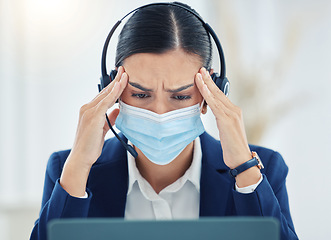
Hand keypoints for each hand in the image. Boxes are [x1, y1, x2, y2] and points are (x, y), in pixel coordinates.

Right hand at [60, 66, 127, 196]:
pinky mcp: (92, 117)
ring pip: (105, 94)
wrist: (81, 158)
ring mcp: (89, 111)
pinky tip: (120, 86)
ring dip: (116, 84)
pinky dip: (113, 94)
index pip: (104, 95)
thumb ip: (109, 119)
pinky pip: (105, 102)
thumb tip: (117, 110)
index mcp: (90, 111)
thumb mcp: (102, 129)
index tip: (122, 77)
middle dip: (116, 80)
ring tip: (125, 74)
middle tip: (124, 70)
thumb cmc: (90, 145)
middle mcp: (87, 108)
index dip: (114, 86)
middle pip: (105, 91)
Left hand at [195, 68, 260, 186]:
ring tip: (198, 74)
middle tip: (200, 69)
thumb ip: (220, 118)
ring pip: (216, 96)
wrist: (240, 159)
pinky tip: (202, 89)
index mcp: (233, 111)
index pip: (220, 95)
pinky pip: (215, 105)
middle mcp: (234, 110)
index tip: (204, 76)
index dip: (211, 84)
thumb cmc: (232, 146)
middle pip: (218, 92)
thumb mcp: (225, 129)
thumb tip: (212, 111)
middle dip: (208, 80)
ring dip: (206, 84)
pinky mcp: (227, 120)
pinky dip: (208, 96)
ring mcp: (232, 114)